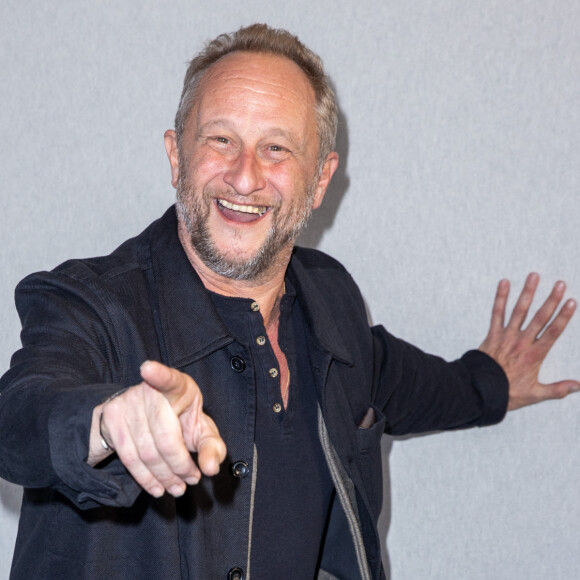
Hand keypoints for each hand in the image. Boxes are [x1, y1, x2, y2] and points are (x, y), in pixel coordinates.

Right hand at [88, 361, 226, 497]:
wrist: (149, 415)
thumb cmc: (182, 421)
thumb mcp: (202, 430)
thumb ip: (212, 447)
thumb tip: (211, 468)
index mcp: (178, 386)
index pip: (169, 379)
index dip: (158, 374)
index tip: (148, 369)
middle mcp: (149, 391)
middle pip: (164, 437)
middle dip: (179, 466)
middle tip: (190, 481)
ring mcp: (127, 403)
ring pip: (145, 452)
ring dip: (163, 477)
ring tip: (177, 488)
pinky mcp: (112, 418)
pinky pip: (128, 458)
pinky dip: (145, 478)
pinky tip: (156, 487)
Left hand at [479, 273, 579, 410]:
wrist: (481, 391)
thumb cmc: (508, 393)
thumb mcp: (536, 394)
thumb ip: (558, 389)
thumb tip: (579, 386)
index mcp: (534, 355)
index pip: (553, 332)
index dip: (563, 316)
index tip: (571, 301)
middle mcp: (522, 342)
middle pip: (539, 318)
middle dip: (550, 300)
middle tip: (560, 284)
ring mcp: (506, 336)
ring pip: (518, 311)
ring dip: (527, 293)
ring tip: (534, 276)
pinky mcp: (493, 334)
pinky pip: (496, 313)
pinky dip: (500, 298)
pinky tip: (504, 283)